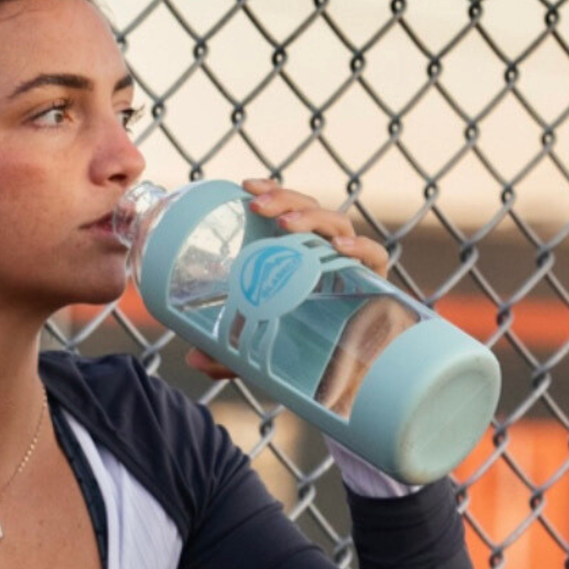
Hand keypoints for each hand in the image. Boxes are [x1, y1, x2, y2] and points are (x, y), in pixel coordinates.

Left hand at [185, 178, 391, 381]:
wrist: (348, 382)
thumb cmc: (301, 354)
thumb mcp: (257, 354)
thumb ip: (228, 354)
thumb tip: (193, 359)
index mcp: (301, 257)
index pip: (290, 212)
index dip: (273, 194)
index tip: (246, 187)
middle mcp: (327, 255)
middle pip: (311, 210)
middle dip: (284, 200)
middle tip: (257, 205)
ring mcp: (352, 267)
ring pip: (337, 225)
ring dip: (311, 217)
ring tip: (286, 224)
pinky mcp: (376, 284)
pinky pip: (374, 257)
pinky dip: (359, 248)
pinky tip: (338, 249)